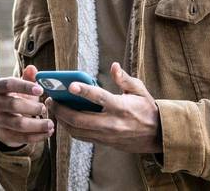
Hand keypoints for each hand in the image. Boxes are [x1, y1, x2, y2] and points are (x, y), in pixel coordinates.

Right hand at [0, 65, 53, 147]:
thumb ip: (28, 78)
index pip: (8, 84)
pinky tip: (47, 133)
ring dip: (37, 125)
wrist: (7, 120)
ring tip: (50, 124)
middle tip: (45, 108)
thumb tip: (32, 68)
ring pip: (18, 124)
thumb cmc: (17, 98)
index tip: (41, 90)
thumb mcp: (22, 88)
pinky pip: (21, 138)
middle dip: (32, 107)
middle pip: (13, 104)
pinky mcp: (2, 135)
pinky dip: (36, 136)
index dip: (24, 86)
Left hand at [45, 62, 161, 152]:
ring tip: (54, 108)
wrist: (158, 135)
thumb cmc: (147, 109)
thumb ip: (124, 78)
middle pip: (79, 119)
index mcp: (121, 107)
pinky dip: (70, 128)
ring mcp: (107, 135)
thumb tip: (114, 66)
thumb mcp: (140, 90)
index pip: (99, 97)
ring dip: (62, 120)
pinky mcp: (104, 143)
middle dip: (61, 109)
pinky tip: (64, 118)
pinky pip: (82, 137)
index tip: (70, 84)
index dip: (83, 91)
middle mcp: (112, 123)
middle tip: (51, 99)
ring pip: (77, 131)